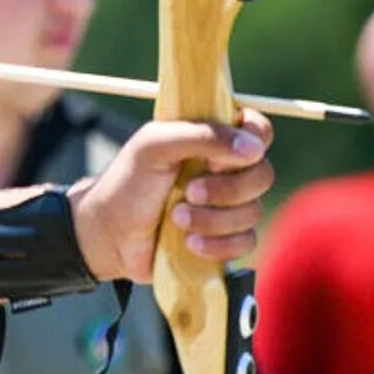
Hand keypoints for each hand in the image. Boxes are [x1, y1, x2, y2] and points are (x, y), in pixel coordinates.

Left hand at [67, 110, 274, 282]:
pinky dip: (218, 244)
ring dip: (213, 219)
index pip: (257, 129)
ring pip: (253, 211)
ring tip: (175, 219)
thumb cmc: (127, 183)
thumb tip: (252, 147)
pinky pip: (246, 241)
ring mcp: (227, 205)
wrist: (110, 235)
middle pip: (263, 174)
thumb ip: (199, 136)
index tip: (223, 157)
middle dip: (226, 189)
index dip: (253, 141)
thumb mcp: (153, 147)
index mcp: (211, 139)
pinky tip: (189, 243)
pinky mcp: (225, 237)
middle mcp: (225, 170)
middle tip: (190, 192)